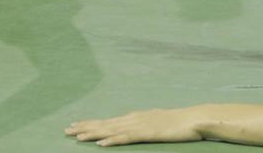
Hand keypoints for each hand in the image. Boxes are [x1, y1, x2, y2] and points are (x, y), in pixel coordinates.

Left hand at [65, 107, 203, 146]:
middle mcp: (134, 119)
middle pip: (104, 124)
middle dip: (85, 127)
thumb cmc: (179, 123)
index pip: (108, 121)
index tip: (76, 126)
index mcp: (135, 117)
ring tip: (76, 136)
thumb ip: (145, 125)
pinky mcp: (147, 133)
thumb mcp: (158, 123)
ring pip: (111, 130)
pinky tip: (100, 144)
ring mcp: (140, 125)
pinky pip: (126, 138)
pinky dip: (112, 140)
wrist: (195, 118)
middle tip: (66, 130)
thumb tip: (135, 129)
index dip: (91, 123)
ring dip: (92, 133)